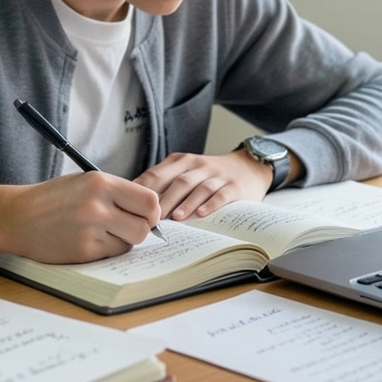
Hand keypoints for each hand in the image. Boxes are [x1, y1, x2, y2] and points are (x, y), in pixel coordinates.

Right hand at [0, 173, 160, 263]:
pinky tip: (88, 240)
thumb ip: (117, 192)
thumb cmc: (53, 198)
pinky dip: (106, 250)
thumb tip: (151, 210)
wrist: (16, 217)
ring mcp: (90, 231)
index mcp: (101, 183)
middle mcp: (98, 206)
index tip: (146, 214)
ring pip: (130, 243)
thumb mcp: (86, 181)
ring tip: (102, 231)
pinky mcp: (83, 252)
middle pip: (145, 226)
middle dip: (141, 229)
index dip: (152, 211)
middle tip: (128, 226)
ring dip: (123, 241)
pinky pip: (111, 254)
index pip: (149, 200)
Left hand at [134, 150, 271, 220]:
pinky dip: (211, 204)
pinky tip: (201, 215)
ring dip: (185, 203)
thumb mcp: (186, 171)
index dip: (144, 190)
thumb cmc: (210, 175)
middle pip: (177, 182)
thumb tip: (134, 203)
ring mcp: (217, 175)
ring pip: (198, 188)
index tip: (132, 207)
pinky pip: (221, 195)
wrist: (249, 166)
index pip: (158, 173)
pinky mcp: (234, 187)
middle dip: (163, 201)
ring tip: (174, 218)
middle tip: (150, 220)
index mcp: (182, 161)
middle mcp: (199, 165)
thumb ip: (164, 182)